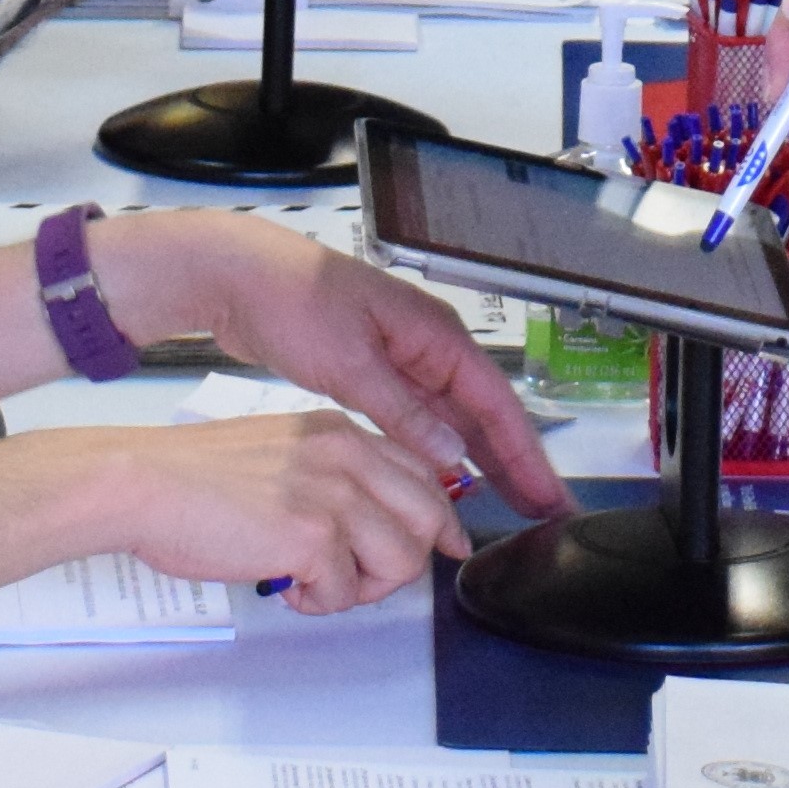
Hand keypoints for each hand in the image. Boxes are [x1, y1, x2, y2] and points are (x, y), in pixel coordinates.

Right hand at [58, 408, 483, 615]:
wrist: (144, 484)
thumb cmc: (193, 477)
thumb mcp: (281, 454)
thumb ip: (329, 476)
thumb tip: (363, 521)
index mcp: (340, 433)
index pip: (422, 473)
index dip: (437, 519)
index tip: (442, 545)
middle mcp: (347, 456)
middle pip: (429, 517)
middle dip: (403, 562)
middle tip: (358, 579)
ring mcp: (333, 494)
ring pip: (400, 560)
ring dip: (361, 588)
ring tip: (314, 584)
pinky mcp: (311, 536)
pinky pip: (346, 591)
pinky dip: (319, 603)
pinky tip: (286, 587)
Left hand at [107, 215, 569, 527]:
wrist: (239, 276)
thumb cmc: (294, 302)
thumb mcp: (350, 362)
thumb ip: (403, 411)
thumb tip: (452, 455)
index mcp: (434, 336)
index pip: (496, 403)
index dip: (525, 452)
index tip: (549, 495)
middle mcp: (428, 347)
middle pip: (485, 413)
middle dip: (516, 461)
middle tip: (546, 511)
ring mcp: (403, 360)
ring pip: (456, 419)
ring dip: (482, 460)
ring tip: (511, 503)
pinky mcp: (374, 373)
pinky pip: (422, 419)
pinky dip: (440, 450)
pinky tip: (447, 478)